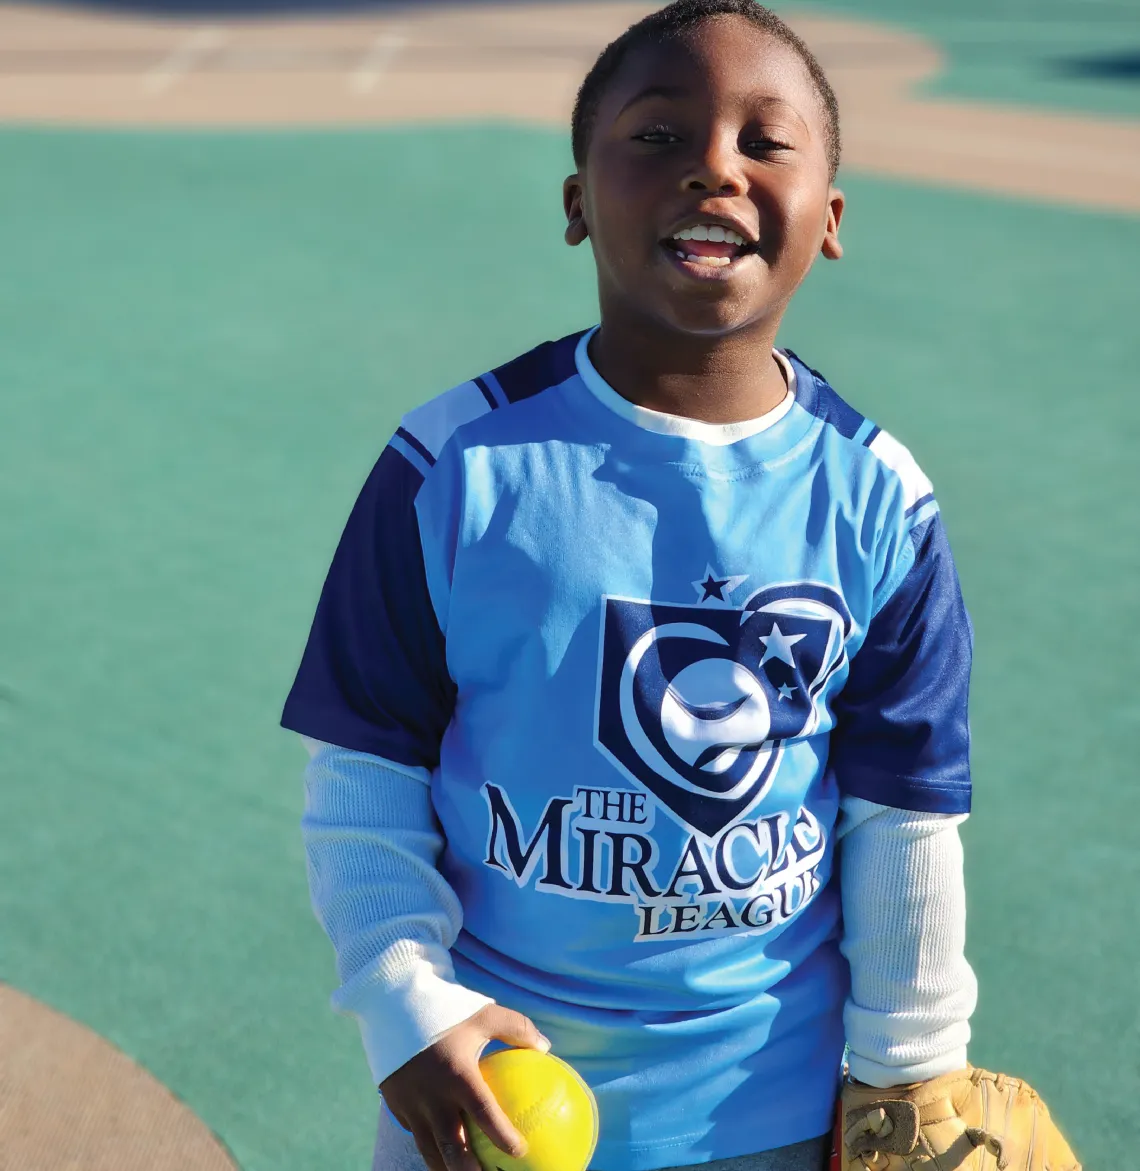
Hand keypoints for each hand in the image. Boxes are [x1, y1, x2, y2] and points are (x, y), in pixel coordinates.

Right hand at [379, 1004, 550, 1170]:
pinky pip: (413, 1131)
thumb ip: (516, 1028)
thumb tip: (545, 1046)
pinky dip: (428, 1145)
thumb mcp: (484, 1013)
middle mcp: (432, 1096)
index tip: (520, 1151)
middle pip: (451, 1147)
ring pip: (428, 1149)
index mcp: (457, 1075)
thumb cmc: (445, 1008)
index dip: (502, 1136)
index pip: (483, 1114)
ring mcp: (410, 1104)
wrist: (391, 1003)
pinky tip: (440, 1153)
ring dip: (445, 1167)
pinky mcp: (395, 1104)